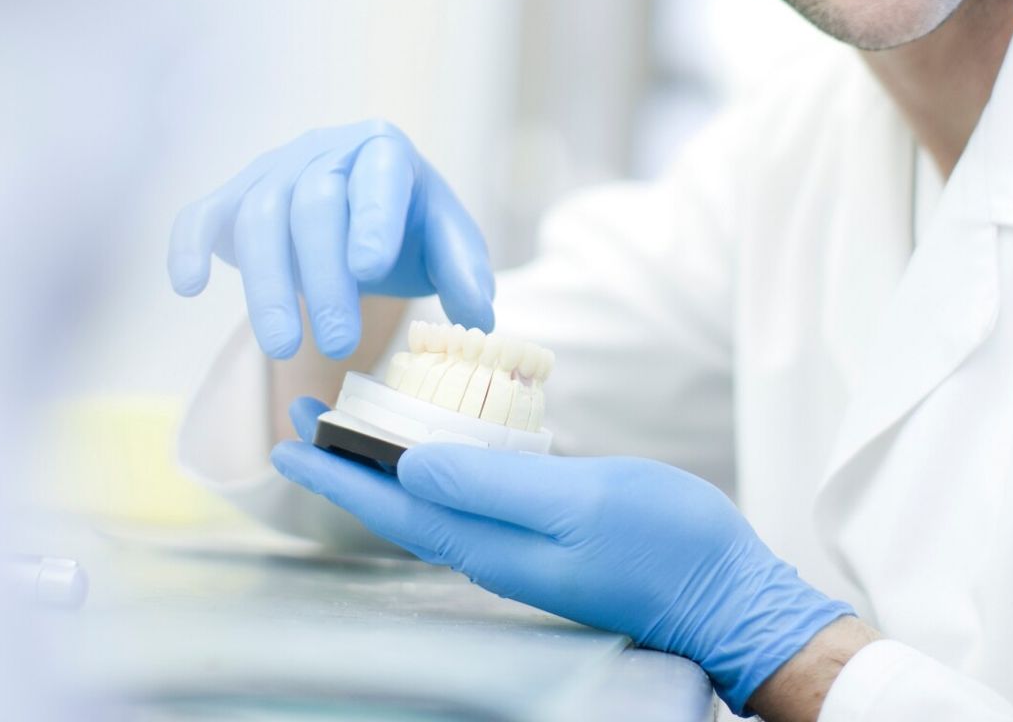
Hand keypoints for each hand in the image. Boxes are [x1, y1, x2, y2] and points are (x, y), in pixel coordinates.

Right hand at [167, 121, 492, 358]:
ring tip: (284, 349)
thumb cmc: (407, 227)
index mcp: (383, 150)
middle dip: (323, 276)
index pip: (378, 174)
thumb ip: (465, 271)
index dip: (371, 217)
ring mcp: (270, 171)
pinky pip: (200, 214)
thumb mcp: (446, 241)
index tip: (371, 269)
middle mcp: (322, 149)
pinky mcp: (229, 198)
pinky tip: (189, 286)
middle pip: (313, 205)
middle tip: (339, 342)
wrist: (357, 208)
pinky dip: (188, 245)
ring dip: (266, 285)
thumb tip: (479, 316)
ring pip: (258, 217)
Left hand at [273, 398, 853, 714]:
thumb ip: (496, 485)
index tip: (284, 440)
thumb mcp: (581, 501)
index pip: (390, 504)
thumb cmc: (665, 544)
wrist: (728, 595)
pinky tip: (436, 452)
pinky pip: (467, 505)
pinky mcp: (547, 542)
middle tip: (302, 417)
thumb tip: (412, 467)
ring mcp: (519, 551)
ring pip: (429, 505)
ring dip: (382, 467)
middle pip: (397, 505)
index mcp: (489, 544)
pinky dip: (433, 472)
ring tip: (351, 429)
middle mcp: (492, 553)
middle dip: (345, 465)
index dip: (334, 473)